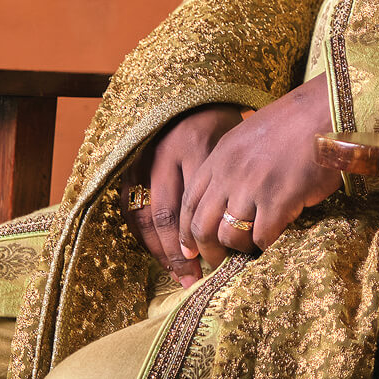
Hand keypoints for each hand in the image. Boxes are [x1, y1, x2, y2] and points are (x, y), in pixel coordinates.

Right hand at [121, 103, 245, 285]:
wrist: (188, 100)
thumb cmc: (221, 125)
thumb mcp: (236, 142)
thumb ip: (238, 178)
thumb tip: (251, 226)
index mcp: (198, 144)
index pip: (202, 199)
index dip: (209, 233)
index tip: (223, 259)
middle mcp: (165, 155)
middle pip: (170, 213)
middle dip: (182, 251)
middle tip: (196, 278)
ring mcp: (142, 163)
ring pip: (147, 216)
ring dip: (161, 251)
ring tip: (179, 274)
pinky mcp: (128, 169)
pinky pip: (131, 212)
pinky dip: (146, 238)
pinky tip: (162, 256)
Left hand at [180, 80, 341, 267]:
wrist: (326, 111)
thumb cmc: (296, 123)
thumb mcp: (250, 135)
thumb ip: (234, 164)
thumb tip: (229, 197)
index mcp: (220, 156)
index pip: (189, 201)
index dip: (186, 230)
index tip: (190, 248)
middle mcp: (229, 172)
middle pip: (201, 224)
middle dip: (207, 249)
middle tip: (216, 262)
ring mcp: (252, 187)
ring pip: (228, 236)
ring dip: (239, 248)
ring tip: (252, 247)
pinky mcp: (278, 200)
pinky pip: (261, 237)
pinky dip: (265, 245)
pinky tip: (274, 240)